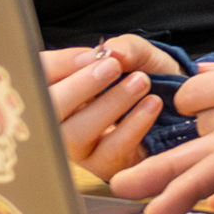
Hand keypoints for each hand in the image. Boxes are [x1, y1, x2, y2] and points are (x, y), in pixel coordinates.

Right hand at [45, 35, 184, 177]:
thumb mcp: (138, 54)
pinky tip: (152, 105)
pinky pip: (108, 151)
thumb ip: (124, 48)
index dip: (59, 65)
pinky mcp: (102, 166)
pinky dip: (132, 126)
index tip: (93, 55)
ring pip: (74, 134)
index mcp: (58, 86)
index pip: (36, 78)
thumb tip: (111, 53)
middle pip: (47, 110)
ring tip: (140, 82)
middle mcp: (59, 119)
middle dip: (79, 87)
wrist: (177, 103)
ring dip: (109, 106)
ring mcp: (77, 147)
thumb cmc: (146, 75)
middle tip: (112, 67)